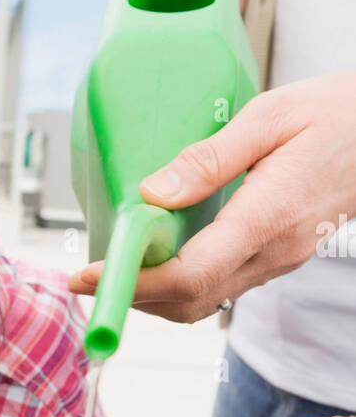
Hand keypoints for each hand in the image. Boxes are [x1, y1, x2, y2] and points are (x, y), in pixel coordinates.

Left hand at [68, 74, 355, 323]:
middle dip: (131, 296)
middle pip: (189, 299)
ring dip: (152, 295)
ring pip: (202, 301)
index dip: (133, 283)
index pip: (191, 273)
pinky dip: (178, 284)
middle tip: (85, 278)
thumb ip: (209, 158)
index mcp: (269, 216)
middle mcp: (274, 251)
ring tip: (111, 270)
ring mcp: (277, 260)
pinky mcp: (275, 257)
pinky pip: (219, 285)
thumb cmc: (335, 115)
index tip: (88, 276)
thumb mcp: (269, 116)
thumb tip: (152, 192)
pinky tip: (154, 259)